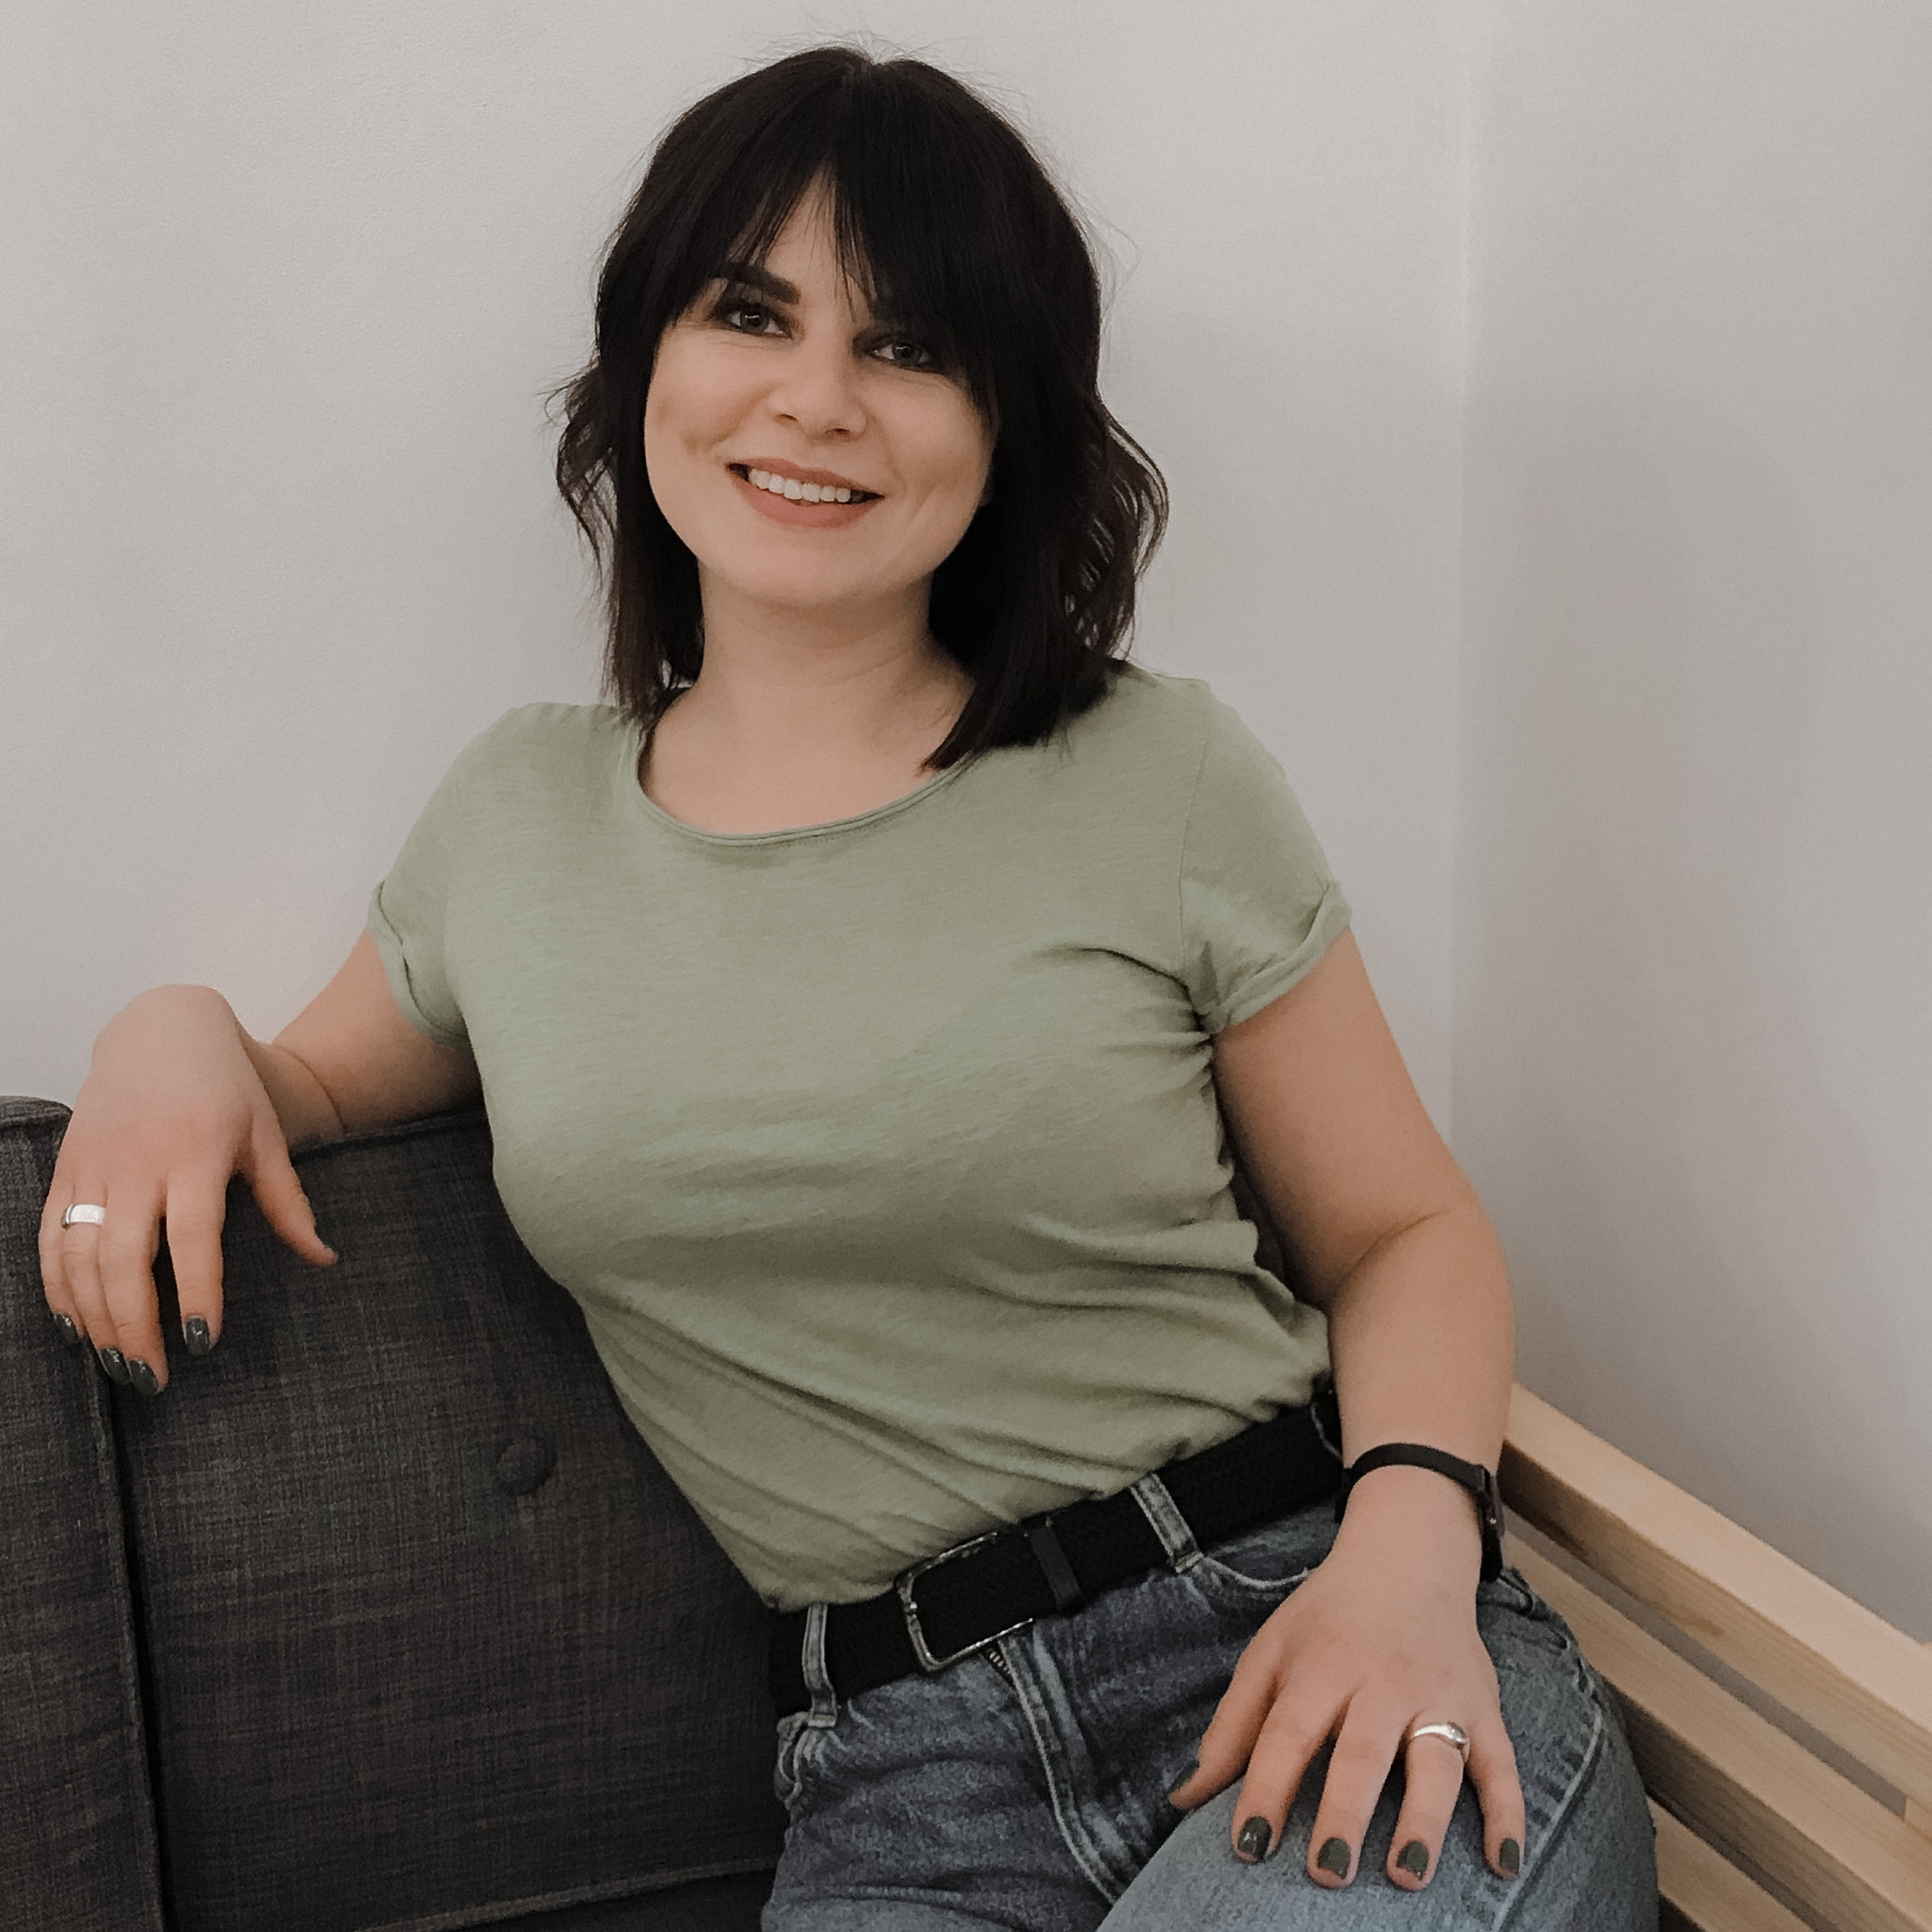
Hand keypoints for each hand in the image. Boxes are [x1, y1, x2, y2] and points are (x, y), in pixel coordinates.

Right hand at [38, 986, 336, 1393]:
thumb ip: (288, 1202)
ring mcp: (93, 1168)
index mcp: (196, 1154)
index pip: (193, 1236)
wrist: (161, 1028)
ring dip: (93, 1318)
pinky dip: (56, 1288)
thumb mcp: (266, 1135)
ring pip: (78, 1257)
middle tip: (153, 1377)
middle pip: (123, 1259)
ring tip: (117, 1363)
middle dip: (134, 1326)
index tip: (204, 1340)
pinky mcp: (65, 1170)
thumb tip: (322, 1259)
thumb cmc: (224, 1085)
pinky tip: (75, 1326)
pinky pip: (49, 1239)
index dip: (196, 1291)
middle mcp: (137, 1164)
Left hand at [1166, 1468, 1524, 1889]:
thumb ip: (1232, 1727)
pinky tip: (1503, 1862)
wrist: (1407, 1556)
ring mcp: (1439, 1695)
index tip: (1249, 1847)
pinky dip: (1508, 1813)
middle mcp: (1382, 1681)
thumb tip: (1186, 1797)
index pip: (1289, 1734)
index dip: (1266, 1790)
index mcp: (1322, 1667)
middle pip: (1362, 1753)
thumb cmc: (1327, 1618)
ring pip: (1435, 1762)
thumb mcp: (1271, 1652)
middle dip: (1344, 1813)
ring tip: (1405, 1876)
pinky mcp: (1483, 1706)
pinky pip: (1501, 1763)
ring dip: (1424, 1821)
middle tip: (1327, 1873)